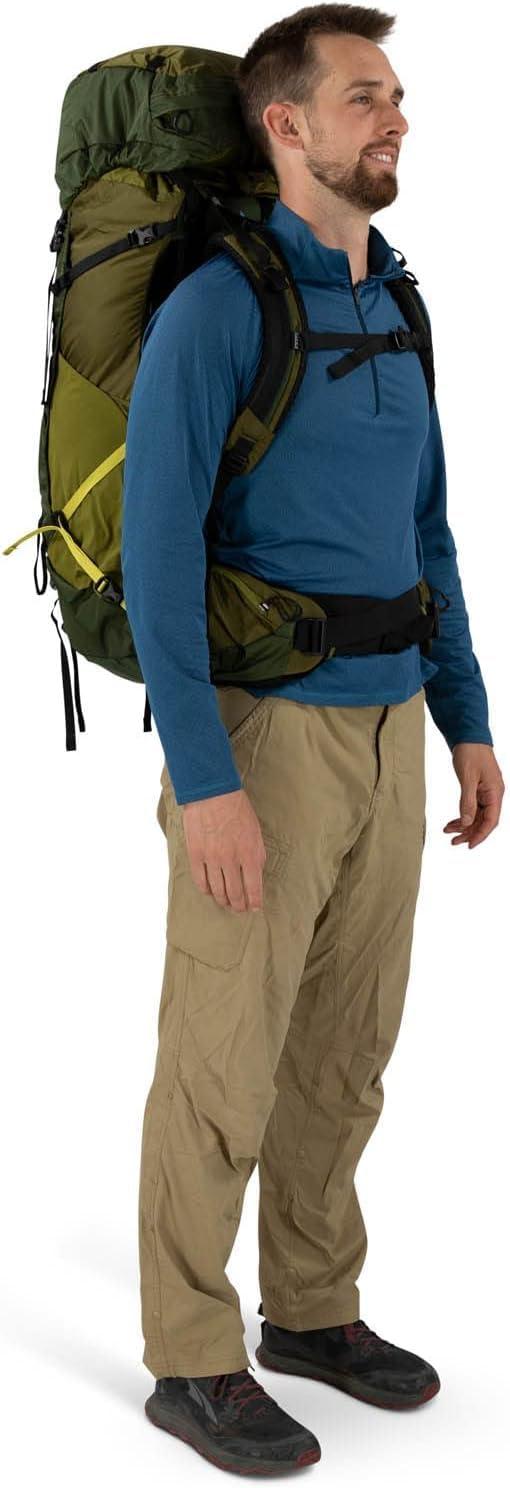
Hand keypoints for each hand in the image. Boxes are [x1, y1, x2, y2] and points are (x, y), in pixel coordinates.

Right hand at [181, 788, 266, 910]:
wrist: (212, 793)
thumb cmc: (237, 810)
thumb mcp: (256, 832)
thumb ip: (257, 855)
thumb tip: (256, 873)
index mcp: (249, 854)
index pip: (254, 888)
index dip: (255, 902)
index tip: (255, 908)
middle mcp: (231, 860)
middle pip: (235, 893)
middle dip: (239, 905)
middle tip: (240, 908)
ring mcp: (211, 859)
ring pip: (218, 891)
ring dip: (223, 901)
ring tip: (226, 903)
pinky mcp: (195, 855)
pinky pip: (200, 881)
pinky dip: (206, 890)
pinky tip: (210, 891)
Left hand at [445, 743, 504, 847]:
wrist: (468, 736)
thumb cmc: (470, 752)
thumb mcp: (467, 777)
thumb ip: (467, 801)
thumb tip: (467, 823)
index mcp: (495, 792)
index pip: (491, 821)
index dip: (480, 835)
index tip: (469, 845)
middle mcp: (493, 794)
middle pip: (484, 821)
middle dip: (469, 832)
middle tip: (453, 842)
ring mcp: (486, 792)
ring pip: (477, 816)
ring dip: (464, 825)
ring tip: (448, 831)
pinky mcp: (479, 789)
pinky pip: (473, 808)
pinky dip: (463, 815)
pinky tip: (452, 821)